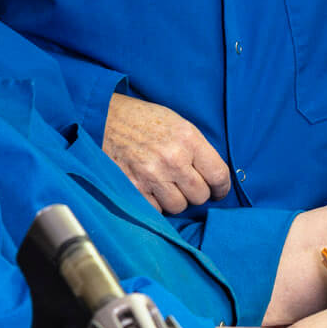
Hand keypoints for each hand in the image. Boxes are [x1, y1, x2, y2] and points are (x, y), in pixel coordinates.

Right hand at [103, 94, 231, 214]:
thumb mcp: (176, 123)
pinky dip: (155, 203)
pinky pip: (156, 210)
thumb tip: (213, 176)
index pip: (219, 174)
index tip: (218, 191)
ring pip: (179, 206)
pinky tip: (149, 188)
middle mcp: (173, 158)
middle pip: (200, 195)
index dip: (221, 188)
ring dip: (175, 199)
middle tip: (185, 185)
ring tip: (165, 184)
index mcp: (188, 138)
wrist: (104, 117)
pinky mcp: (133, 188)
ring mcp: (152, 175)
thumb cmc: (143, 120)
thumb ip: (195, 148)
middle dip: (195, 192)